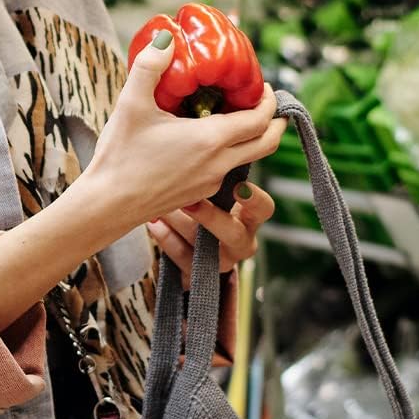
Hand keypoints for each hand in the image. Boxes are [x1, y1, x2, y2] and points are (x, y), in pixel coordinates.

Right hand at [81, 33, 286, 237]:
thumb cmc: (120, 155)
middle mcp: (219, 164)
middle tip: (269, 103)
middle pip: (267, 143)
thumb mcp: (131, 104)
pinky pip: (229, 170)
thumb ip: (150, 67)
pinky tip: (210, 139)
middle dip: (276, 122)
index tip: (265, 86)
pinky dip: (233, 152)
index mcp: (210, 140)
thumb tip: (166, 37)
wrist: (107, 205)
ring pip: (250, 158)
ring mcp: (212, 182)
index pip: (260, 119)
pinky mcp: (201, 194)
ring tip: (238, 115)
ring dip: (254, 137)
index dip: (269, 101)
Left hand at [151, 183, 275, 288]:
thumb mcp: (220, 193)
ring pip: (202, 244)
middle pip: (232, 233)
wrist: (196, 246)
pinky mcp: (199, 275)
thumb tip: (204, 144)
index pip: (263, 208)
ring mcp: (221, 262)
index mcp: (252, 219)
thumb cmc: (211, 206)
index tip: (239, 185)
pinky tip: (154, 222)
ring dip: (178, 221)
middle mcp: (241, 242)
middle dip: (209, 216)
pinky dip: (166, 238)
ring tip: (159, 204)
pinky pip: (182, 257)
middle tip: (190, 201)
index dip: (254, 199)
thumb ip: (218, 175)